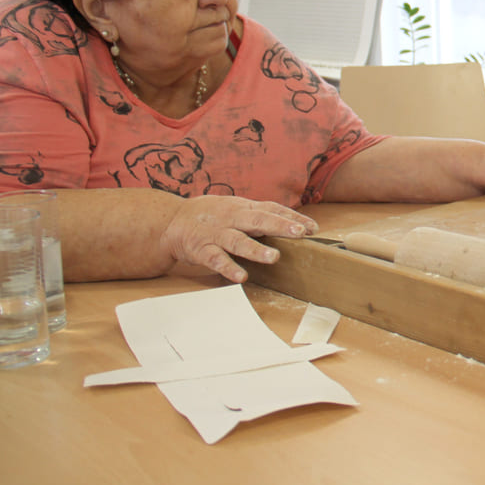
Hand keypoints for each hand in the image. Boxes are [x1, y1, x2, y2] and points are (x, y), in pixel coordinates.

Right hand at [159, 195, 318, 281]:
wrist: (172, 221)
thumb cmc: (213, 215)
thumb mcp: (238, 209)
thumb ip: (262, 215)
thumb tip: (296, 224)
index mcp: (244, 208)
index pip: (272, 209)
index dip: (292, 217)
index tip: (312, 227)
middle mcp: (232, 218)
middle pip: (259, 220)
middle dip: (280, 226)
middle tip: (300, 233)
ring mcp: (217, 234)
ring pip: (238, 241)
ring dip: (256, 249)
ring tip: (273, 257)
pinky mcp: (202, 250)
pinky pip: (216, 260)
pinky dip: (228, 267)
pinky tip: (241, 276)